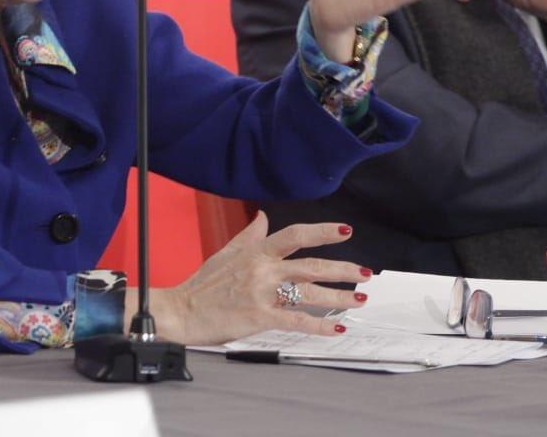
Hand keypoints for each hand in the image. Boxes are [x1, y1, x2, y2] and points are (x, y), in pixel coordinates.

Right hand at [147, 212, 370, 345]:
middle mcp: (263, 269)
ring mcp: (262, 294)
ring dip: (339, 297)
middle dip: (343, 268)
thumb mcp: (226, 252)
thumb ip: (249, 236)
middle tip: (366, 273)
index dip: (323, 232)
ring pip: (310, 293)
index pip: (295, 235)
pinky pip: (297, 321)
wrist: (181, 310)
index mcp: (256, 251)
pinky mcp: (260, 317)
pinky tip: (336, 328)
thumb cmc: (203, 284)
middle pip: (311, 266)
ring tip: (360, 299)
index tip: (346, 231)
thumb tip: (263, 217)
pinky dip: (320, 326)